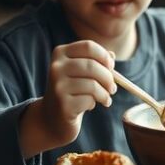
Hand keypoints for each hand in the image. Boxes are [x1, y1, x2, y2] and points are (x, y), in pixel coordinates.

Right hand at [20, 40, 115, 156]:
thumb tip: (112, 55)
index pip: (89, 46)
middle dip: (108, 78)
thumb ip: (96, 61)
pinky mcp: (62, 104)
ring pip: (93, 84)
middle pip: (92, 65)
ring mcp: (57, 86)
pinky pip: (89, 100)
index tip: (111, 67)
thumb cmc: (72, 91)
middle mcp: (56, 67)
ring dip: (104, 94)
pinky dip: (94, 103)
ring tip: (105, 99)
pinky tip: (90, 106)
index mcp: (60, 54)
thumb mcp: (81, 72)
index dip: (104, 56)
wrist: (52, 117)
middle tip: (113, 88)